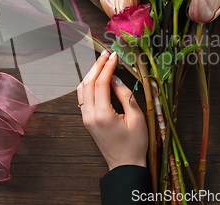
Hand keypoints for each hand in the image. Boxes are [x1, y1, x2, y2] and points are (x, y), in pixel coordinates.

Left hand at [76, 51, 147, 169]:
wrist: (125, 165)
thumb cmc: (135, 144)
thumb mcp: (137, 118)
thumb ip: (125, 95)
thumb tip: (116, 78)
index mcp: (102, 115)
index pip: (101, 83)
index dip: (107, 66)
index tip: (114, 55)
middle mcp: (90, 115)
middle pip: (88, 83)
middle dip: (97, 65)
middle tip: (106, 53)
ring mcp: (86, 118)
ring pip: (82, 89)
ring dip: (90, 73)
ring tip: (101, 61)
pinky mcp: (87, 120)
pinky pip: (83, 97)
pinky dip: (87, 84)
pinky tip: (95, 77)